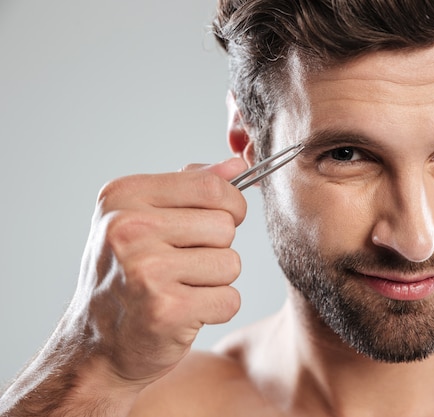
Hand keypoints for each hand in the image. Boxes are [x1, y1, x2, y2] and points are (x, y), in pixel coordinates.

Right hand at [68, 158, 247, 385]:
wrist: (95, 346)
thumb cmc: (126, 277)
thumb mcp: (142, 217)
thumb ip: (189, 186)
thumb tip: (235, 164)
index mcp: (124, 196)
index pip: (210, 185)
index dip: (231, 204)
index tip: (221, 219)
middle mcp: (129, 229)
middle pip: (225, 225)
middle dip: (218, 247)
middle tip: (185, 264)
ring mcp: (146, 270)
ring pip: (231, 263)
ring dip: (216, 281)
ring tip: (180, 287)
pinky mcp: (166, 310)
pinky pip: (229, 299)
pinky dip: (215, 309)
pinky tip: (184, 312)